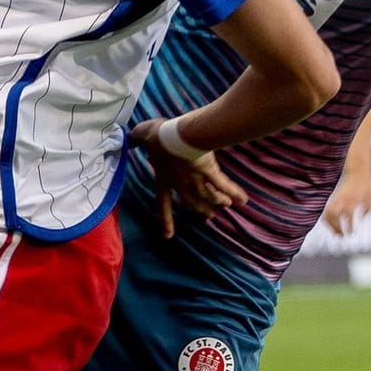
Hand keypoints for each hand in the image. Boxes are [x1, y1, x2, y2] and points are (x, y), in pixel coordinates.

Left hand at [131, 118, 247, 238]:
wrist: (175, 136)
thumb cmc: (157, 137)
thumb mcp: (142, 135)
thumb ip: (135, 138)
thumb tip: (127, 138)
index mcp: (164, 179)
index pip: (163, 203)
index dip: (165, 219)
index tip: (168, 236)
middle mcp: (181, 184)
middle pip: (192, 202)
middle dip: (201, 210)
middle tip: (209, 216)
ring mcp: (196, 179)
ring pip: (209, 196)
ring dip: (217, 202)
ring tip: (225, 205)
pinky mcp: (210, 171)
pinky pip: (223, 185)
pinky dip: (234, 193)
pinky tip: (243, 200)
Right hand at [322, 168, 370, 233]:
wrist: (357, 170)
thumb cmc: (367, 185)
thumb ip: (367, 210)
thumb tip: (362, 218)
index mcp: (353, 203)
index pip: (349, 220)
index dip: (348, 228)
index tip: (350, 233)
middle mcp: (343, 201)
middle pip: (333, 218)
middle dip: (336, 228)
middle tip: (341, 235)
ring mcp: (337, 198)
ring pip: (327, 213)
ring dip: (329, 224)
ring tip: (334, 230)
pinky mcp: (334, 196)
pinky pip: (327, 208)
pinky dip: (327, 217)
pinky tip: (331, 222)